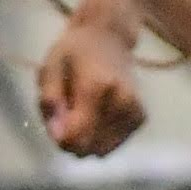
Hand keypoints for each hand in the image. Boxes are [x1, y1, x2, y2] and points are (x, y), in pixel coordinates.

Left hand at [35, 12, 144, 157]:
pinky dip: (100, 137)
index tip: (55, 123)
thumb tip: (58, 136)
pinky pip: (113, 145)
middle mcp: (121, 101)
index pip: (78, 135)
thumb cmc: (74, 53)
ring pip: (102, 150)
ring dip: (86, 139)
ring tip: (81, 112)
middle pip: (90, 147)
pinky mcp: (140, 118)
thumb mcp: (50, 68)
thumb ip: (50, 101)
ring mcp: (135, 111)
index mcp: (97, 87)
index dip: (60, 139)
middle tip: (66, 114)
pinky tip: (95, 116)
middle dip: (72, 139)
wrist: (109, 39)